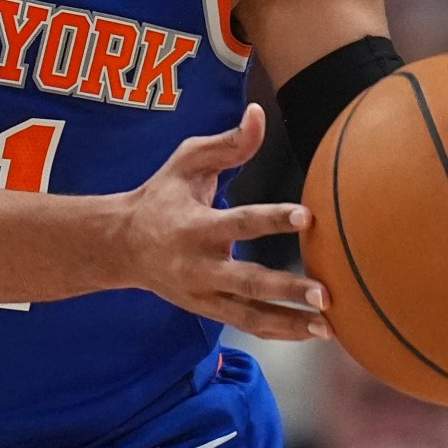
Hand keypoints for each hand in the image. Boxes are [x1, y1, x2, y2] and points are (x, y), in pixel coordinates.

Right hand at [116, 104, 329, 340]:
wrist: (119, 246)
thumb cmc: (160, 197)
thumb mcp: (185, 162)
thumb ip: (227, 143)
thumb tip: (259, 114)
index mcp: (193, 225)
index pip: (239, 222)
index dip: (273, 219)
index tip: (308, 217)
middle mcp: (197, 265)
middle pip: (247, 281)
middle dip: (287, 289)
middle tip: (325, 292)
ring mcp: (201, 293)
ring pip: (249, 314)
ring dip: (289, 322)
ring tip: (328, 326)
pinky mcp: (206, 310)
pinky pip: (245, 324)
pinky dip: (278, 331)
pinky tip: (311, 332)